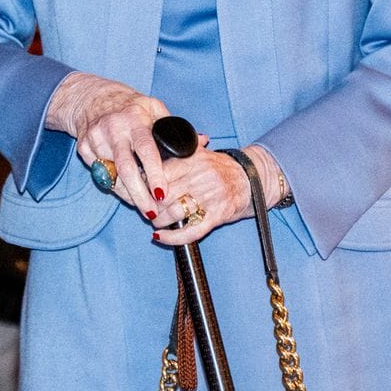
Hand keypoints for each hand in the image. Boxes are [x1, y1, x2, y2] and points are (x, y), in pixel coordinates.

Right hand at [47, 72, 171, 222]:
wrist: (93, 99)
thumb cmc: (132, 107)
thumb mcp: (155, 109)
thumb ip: (177, 128)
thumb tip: (204, 141)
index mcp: (134, 119)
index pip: (145, 150)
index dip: (154, 173)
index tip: (162, 193)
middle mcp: (113, 128)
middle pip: (125, 169)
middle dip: (139, 194)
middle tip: (152, 213)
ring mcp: (95, 139)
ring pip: (112, 176)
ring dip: (128, 194)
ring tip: (143, 206)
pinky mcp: (83, 148)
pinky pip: (100, 174)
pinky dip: (114, 186)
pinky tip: (126, 192)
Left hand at [152, 144, 284, 246]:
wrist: (252, 178)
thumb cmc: (221, 168)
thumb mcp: (201, 153)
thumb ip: (179, 152)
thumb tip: (150, 154)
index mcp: (194, 160)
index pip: (161, 172)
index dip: (146, 185)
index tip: (138, 190)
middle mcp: (201, 177)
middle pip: (164, 195)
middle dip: (150, 206)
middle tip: (145, 209)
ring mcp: (210, 198)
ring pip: (174, 213)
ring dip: (159, 221)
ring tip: (154, 221)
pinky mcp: (217, 216)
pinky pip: (190, 231)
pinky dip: (172, 238)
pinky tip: (160, 237)